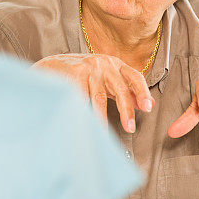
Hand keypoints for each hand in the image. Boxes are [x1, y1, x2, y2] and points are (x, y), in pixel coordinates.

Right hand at [34, 53, 152, 131]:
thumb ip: (124, 90)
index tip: (148, 108)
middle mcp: (104, 64)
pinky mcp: (74, 74)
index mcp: (115, 64)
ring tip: (104, 134)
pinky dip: (85, 114)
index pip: (135, 77)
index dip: (143, 92)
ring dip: (102, 119)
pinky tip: (86, 123)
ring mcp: (89, 68)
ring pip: (100, 98)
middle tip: (130, 128)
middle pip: (121, 89)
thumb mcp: (105, 80)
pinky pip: (83, 99)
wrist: (51, 67)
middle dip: (126, 111)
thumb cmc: (81, 75)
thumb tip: (146, 104)